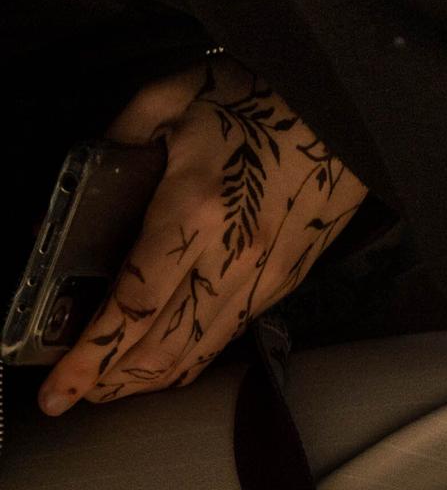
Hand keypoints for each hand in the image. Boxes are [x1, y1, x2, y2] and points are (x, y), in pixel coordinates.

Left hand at [38, 56, 366, 413]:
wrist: (348, 108)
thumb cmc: (265, 98)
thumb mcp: (174, 96)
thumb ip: (118, 138)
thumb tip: (75, 190)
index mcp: (194, 212)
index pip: (132, 307)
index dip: (88, 358)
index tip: (54, 389)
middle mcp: (232, 255)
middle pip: (163, 345)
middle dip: (110, 380)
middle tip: (73, 393)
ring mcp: (266, 271)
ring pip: (200, 350)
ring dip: (151, 377)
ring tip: (114, 384)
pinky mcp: (289, 275)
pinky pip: (233, 331)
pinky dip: (195, 356)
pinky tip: (172, 356)